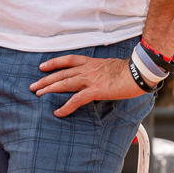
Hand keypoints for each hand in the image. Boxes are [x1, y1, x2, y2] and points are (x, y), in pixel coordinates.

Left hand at [30, 54, 144, 116]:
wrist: (139, 71)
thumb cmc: (131, 70)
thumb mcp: (113, 67)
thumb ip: (103, 71)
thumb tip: (102, 78)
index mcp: (92, 62)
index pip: (68, 60)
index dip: (54, 63)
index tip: (42, 66)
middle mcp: (88, 69)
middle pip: (62, 73)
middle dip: (46, 79)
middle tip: (33, 85)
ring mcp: (91, 79)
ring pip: (64, 83)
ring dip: (49, 88)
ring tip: (38, 94)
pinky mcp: (96, 90)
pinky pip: (76, 99)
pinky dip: (66, 106)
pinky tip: (58, 112)